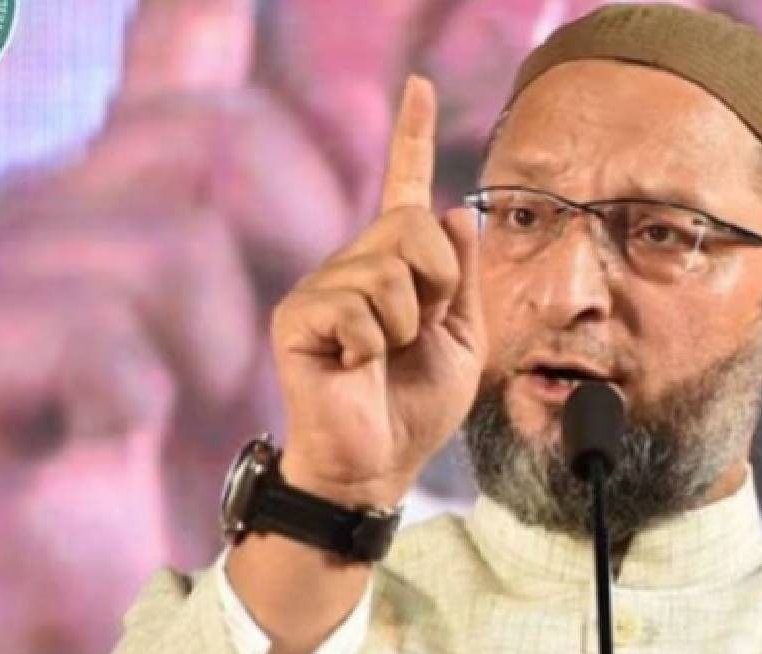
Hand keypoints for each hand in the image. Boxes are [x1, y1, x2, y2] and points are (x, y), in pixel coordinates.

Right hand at [270, 76, 486, 507]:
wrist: (378, 462)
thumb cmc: (416, 402)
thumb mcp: (463, 335)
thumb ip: (463, 275)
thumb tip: (449, 210)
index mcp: (396, 264)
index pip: (403, 185)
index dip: (412, 134)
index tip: (420, 84)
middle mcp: (354, 263)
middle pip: (412, 225)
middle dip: (439, 285)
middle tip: (420, 331)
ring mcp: (322, 287)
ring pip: (391, 269)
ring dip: (408, 324)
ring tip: (386, 355)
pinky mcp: (298, 317)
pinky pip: (360, 306)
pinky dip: (375, 345)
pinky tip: (355, 366)